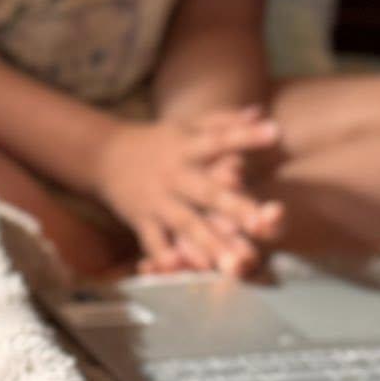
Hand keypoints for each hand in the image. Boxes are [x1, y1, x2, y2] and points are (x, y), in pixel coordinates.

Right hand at [91, 108, 284, 274]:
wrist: (104, 155)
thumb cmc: (158, 142)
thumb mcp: (187, 125)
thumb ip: (224, 120)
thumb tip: (259, 111)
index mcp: (188, 147)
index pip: (220, 140)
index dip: (246, 136)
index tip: (275, 133)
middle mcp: (175, 174)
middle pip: (208, 191)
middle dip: (236, 208)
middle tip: (263, 222)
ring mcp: (157, 200)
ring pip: (186, 223)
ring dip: (210, 243)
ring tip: (235, 264)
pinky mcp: (141, 220)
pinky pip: (153, 241)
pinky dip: (163, 256)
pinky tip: (179, 269)